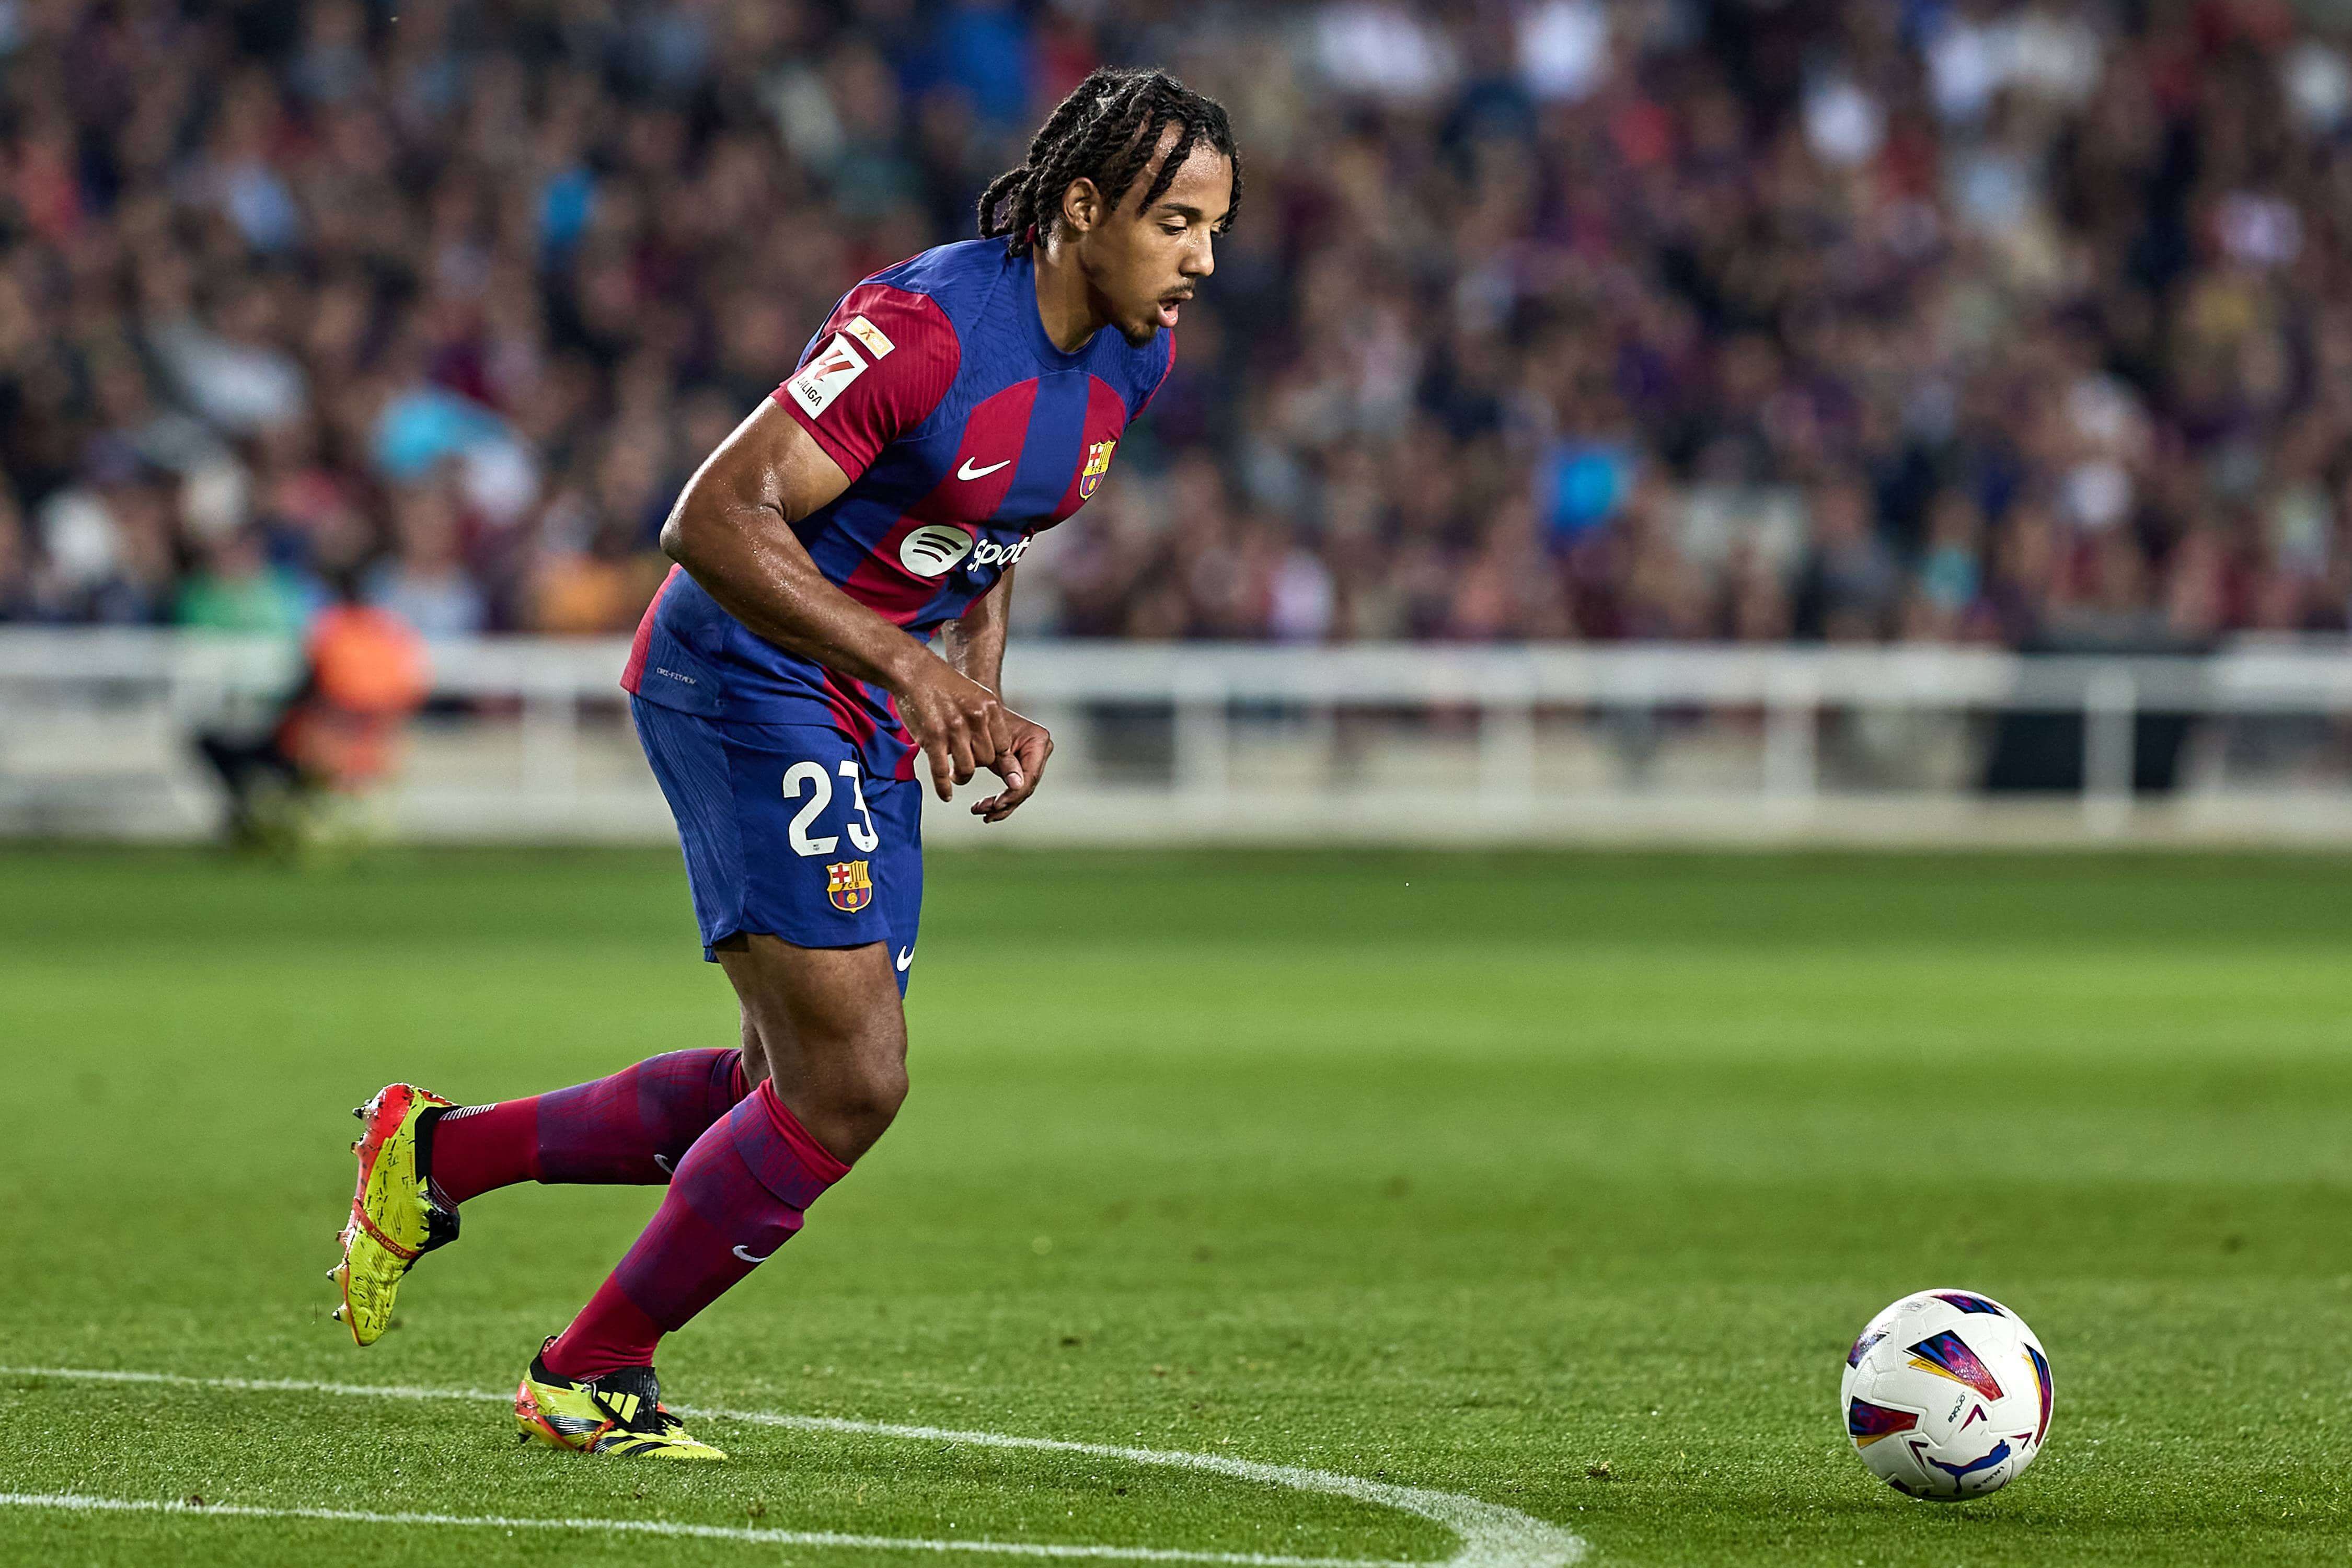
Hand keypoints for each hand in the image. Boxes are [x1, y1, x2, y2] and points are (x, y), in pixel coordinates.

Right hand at [893, 656, 1010, 801]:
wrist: (914, 670)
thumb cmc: (944, 685)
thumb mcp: (975, 695)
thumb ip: (987, 720)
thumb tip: (999, 750)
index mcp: (989, 708)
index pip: (1002, 745)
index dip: (997, 758)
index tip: (988, 762)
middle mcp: (975, 719)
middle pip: (987, 759)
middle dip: (977, 765)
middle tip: (967, 764)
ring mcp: (953, 729)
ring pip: (968, 769)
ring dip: (962, 777)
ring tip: (956, 775)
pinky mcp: (932, 738)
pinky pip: (942, 772)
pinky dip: (944, 787)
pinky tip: (946, 794)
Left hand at [972, 709, 1052, 821]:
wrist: (979, 713)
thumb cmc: (983, 722)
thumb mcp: (992, 743)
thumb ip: (1006, 763)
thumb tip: (1017, 786)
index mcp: (1038, 740)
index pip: (1030, 776)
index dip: (1013, 794)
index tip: (995, 805)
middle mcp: (1042, 750)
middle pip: (1026, 786)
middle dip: (1004, 802)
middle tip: (982, 812)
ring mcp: (1035, 760)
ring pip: (1020, 792)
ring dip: (1000, 806)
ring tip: (979, 811)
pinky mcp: (1024, 767)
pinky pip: (1014, 788)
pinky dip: (1000, 800)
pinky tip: (986, 810)